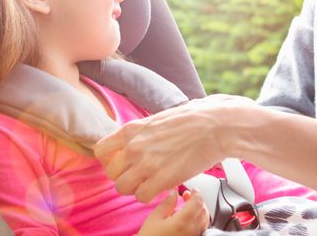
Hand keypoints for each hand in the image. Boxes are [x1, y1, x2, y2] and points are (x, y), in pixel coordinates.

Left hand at [95, 94, 254, 202]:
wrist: (215, 126)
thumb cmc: (192, 120)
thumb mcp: (157, 119)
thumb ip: (142, 132)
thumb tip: (136, 138)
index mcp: (131, 129)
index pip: (101, 151)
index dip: (110, 160)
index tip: (122, 162)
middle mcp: (134, 147)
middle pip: (111, 173)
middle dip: (124, 176)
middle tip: (139, 175)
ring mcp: (146, 164)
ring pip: (122, 188)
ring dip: (135, 188)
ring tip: (149, 183)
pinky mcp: (161, 179)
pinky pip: (141, 197)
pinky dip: (149, 196)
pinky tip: (160, 187)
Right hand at [137, 189, 208, 235]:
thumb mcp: (154, 218)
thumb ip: (167, 203)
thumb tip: (174, 192)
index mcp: (182, 222)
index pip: (198, 203)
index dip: (197, 194)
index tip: (192, 190)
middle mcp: (192, 231)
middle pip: (203, 211)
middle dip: (198, 201)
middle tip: (188, 196)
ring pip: (204, 221)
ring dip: (199, 211)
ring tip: (188, 208)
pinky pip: (201, 229)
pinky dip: (198, 221)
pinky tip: (188, 220)